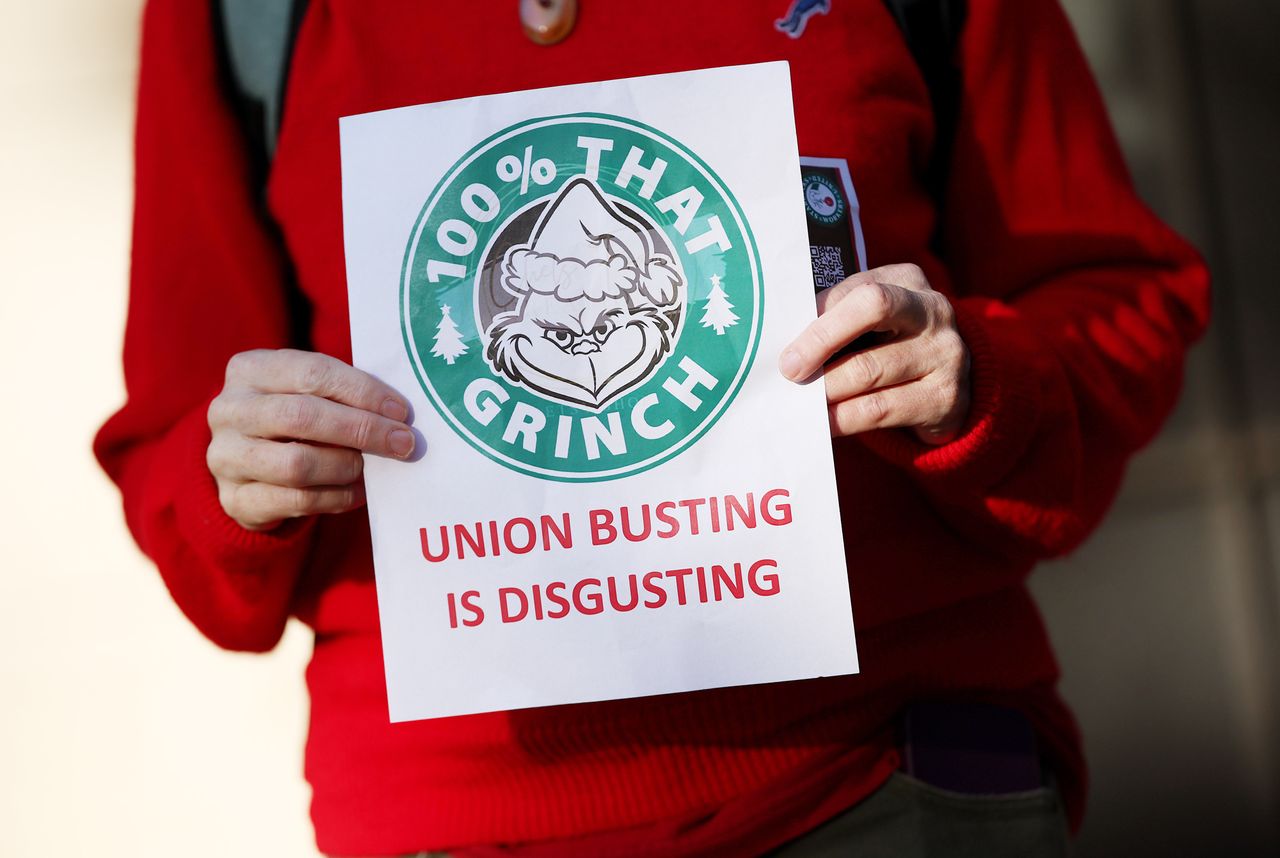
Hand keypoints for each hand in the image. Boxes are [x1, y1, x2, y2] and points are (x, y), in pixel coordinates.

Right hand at [207, 349, 414, 530]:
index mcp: (249, 369)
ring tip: (370, 468)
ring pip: (297, 464)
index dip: (362, 391)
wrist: (246, 466)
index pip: (312, 372)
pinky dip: (337, 497)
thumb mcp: (308, 393)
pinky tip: (357, 492)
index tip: (401, 411)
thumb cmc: (293, 419)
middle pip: (302, 416)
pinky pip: (297, 501)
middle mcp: (228, 410)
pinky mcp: (235, 499)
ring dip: (347, 466)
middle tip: (402, 443)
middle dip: (362, 429)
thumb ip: (343, 395)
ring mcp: (225, 456)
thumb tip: (397, 417)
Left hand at [779, 264, 970, 443]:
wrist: (945, 389)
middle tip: (790, 371)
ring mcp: (945, 353)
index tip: (787, 344)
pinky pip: (880, 409)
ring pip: (870, 369)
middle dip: (821, 340)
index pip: (857, 289)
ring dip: (827, 388)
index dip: (820, 316)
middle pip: (872, 309)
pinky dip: (843, 418)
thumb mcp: (869, 323)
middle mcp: (933, 310)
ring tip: (801, 400)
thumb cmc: (889, 347)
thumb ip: (836, 321)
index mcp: (907, 281)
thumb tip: (788, 346)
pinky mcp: (944, 397)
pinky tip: (824, 423)